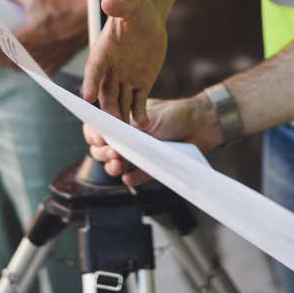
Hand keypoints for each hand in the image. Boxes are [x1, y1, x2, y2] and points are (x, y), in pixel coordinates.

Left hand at [0, 0, 86, 75]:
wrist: (80, 25)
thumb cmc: (56, 11)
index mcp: (22, 37)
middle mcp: (28, 54)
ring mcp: (38, 64)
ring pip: (12, 68)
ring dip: (4, 61)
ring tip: (0, 52)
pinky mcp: (47, 69)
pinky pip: (27, 71)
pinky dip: (20, 65)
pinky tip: (20, 57)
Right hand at [80, 0, 166, 124]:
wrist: (149, 17)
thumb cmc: (136, 7)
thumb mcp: (130, 4)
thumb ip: (119, 6)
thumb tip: (108, 2)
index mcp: (103, 50)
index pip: (94, 69)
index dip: (90, 82)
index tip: (86, 96)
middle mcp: (110, 69)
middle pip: (105, 92)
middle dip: (107, 108)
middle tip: (111, 124)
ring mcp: (125, 78)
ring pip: (120, 101)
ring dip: (122, 116)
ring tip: (126, 132)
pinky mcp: (140, 83)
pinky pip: (138, 102)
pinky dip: (139, 113)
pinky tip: (143, 124)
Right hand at [82, 93, 221, 185]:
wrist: (200, 124)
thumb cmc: (173, 114)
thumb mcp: (146, 115)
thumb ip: (126, 127)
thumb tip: (106, 136)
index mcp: (121, 122)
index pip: (97, 130)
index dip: (93, 135)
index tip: (99, 138)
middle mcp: (126, 140)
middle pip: (101, 150)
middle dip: (102, 152)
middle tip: (112, 152)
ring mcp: (137, 155)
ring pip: (115, 166)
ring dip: (112, 167)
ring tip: (118, 165)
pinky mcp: (150, 168)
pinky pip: (136, 177)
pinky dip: (132, 178)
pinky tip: (128, 178)